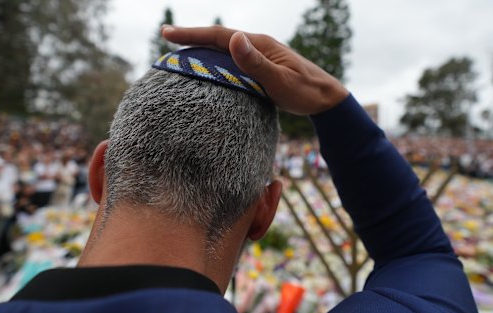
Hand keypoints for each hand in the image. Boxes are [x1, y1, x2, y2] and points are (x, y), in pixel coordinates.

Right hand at [162, 25, 348, 115]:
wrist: (326, 98)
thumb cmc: (305, 92)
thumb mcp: (280, 80)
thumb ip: (256, 62)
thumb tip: (234, 38)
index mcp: (259, 44)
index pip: (219, 35)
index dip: (192, 33)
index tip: (167, 33)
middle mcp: (257, 46)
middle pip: (218, 39)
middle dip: (192, 37)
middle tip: (166, 38)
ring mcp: (260, 56)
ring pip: (224, 50)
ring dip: (202, 48)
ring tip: (180, 54)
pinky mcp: (261, 68)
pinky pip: (232, 61)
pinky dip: (215, 61)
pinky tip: (209, 70)